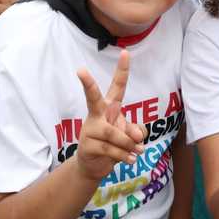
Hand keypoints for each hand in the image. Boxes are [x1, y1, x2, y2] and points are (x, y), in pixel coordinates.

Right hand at [75, 50, 146, 181]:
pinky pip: (110, 149)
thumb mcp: (128, 135)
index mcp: (109, 107)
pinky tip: (132, 160)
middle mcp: (97, 114)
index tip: (125, 52)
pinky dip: (124, 156)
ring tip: (138, 151)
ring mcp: (89, 129)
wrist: (95, 166)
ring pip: (113, 133)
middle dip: (88, 84)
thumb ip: (135, 131)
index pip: (117, 86)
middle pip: (92, 97)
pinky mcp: (87, 145)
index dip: (122, 70)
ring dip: (128, 144)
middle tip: (80, 70)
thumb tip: (136, 137)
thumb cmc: (113, 144)